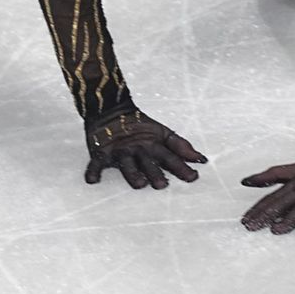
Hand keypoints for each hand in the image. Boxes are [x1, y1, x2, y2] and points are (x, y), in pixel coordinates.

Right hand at [84, 108, 207, 189]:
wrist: (110, 108)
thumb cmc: (139, 125)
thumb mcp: (163, 133)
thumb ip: (181, 146)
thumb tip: (202, 160)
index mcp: (153, 144)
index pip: (170, 157)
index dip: (182, 167)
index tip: (193, 177)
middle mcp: (138, 148)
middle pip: (149, 163)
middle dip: (156, 173)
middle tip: (163, 184)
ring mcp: (120, 150)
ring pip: (127, 165)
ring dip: (133, 174)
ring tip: (140, 183)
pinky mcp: (102, 151)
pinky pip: (97, 163)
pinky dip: (93, 171)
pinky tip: (93, 180)